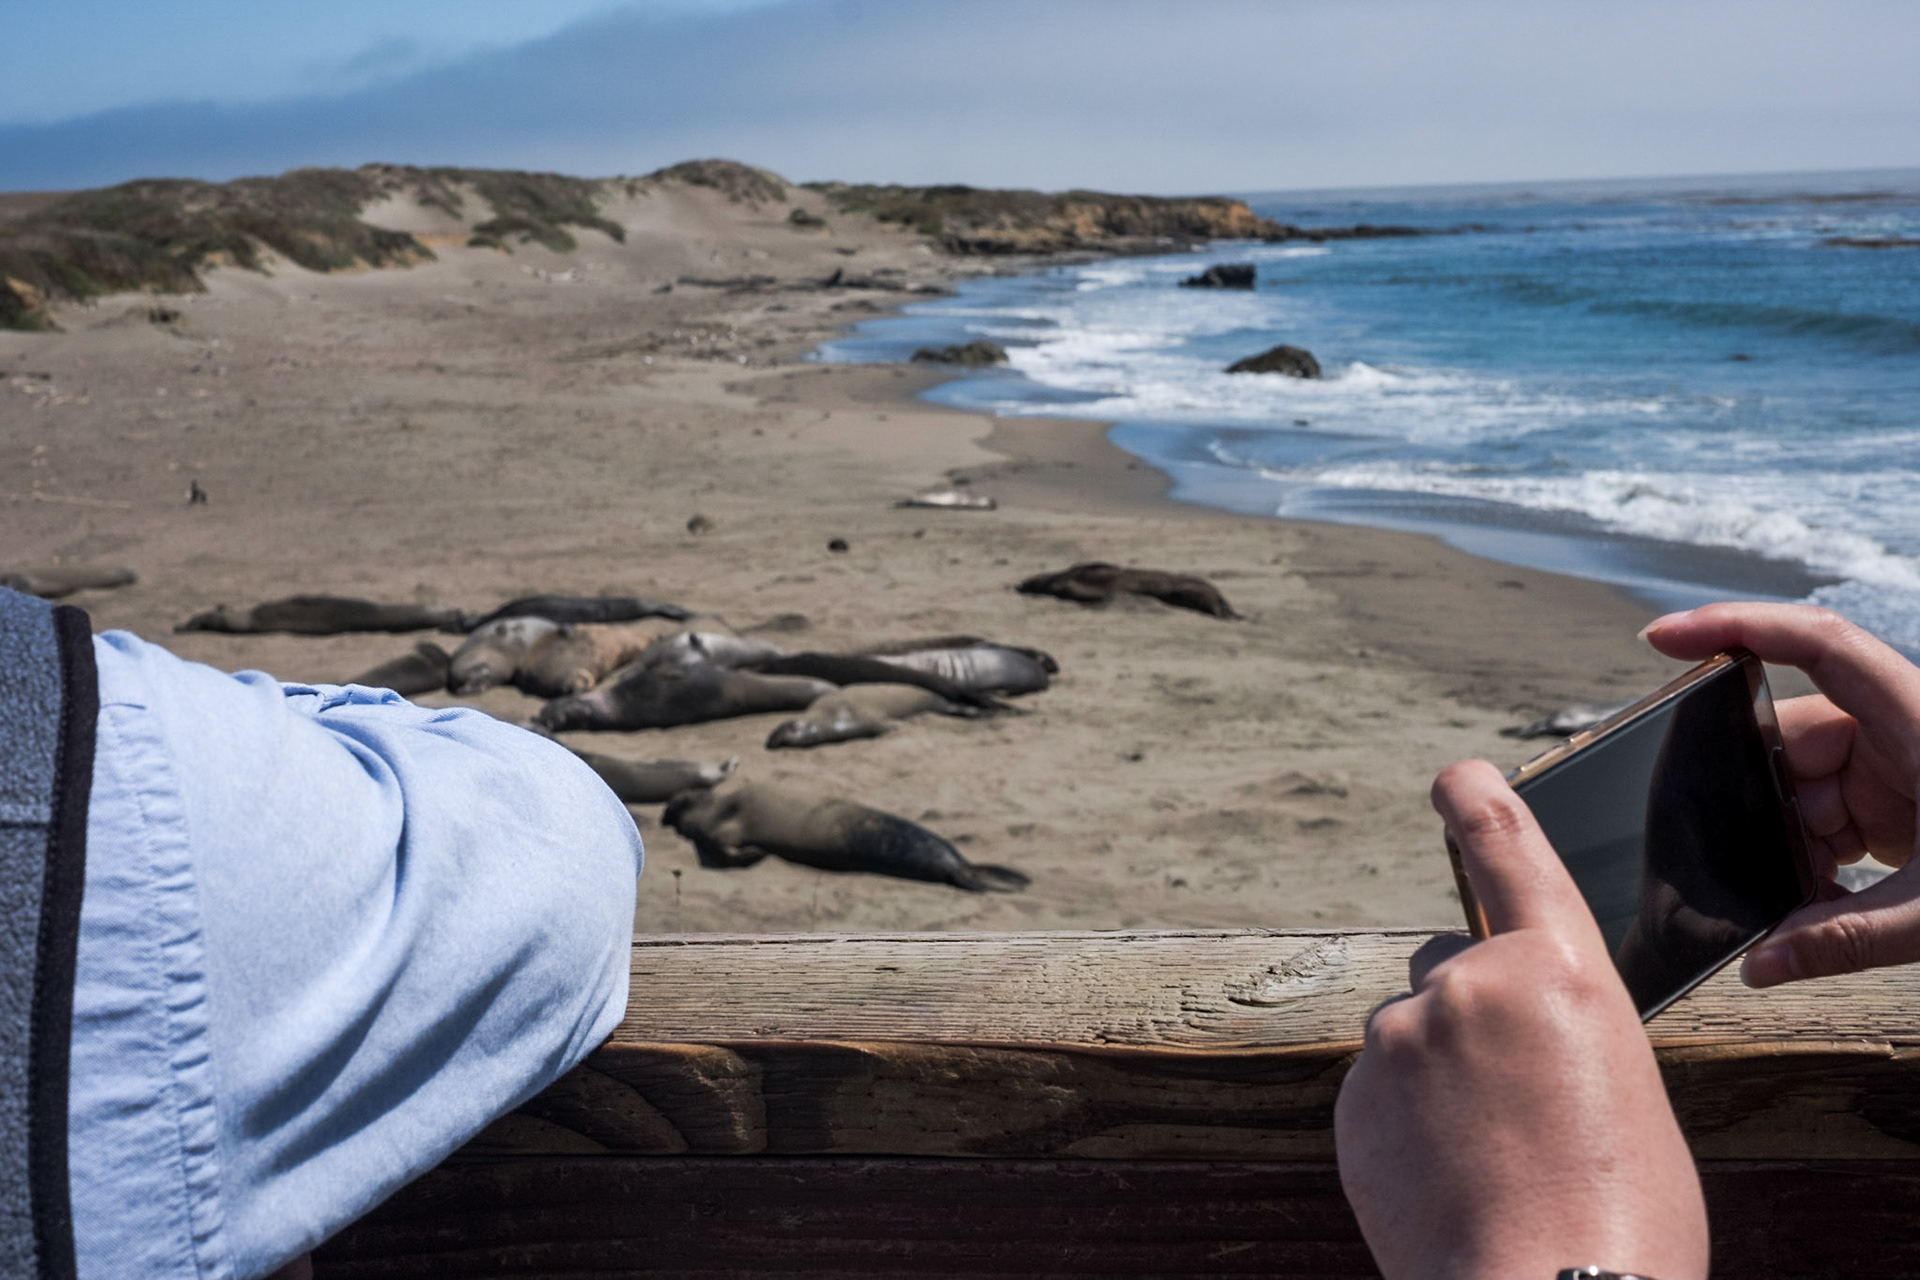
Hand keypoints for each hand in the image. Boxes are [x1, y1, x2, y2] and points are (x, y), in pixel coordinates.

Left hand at [1334, 760, 1707, 1279]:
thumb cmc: (1622, 1211)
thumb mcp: (1621, 1082)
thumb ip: (1553, 1022)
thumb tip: (1507, 1029)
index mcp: (1555, 969)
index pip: (1507, 849)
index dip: (1478, 800)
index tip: (1455, 775)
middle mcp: (1464, 984)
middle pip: (1452, 968)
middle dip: (1474, 1014)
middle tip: (1523, 1102)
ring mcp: (1398, 1040)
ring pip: (1416, 1035)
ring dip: (1442, 1075)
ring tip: (1495, 1156)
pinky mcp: (1354, 1099)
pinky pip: (1383, 1093)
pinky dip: (1408, 1124)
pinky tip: (1453, 1176)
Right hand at [1643, 603, 1919, 985]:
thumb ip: (1844, 937)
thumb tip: (1759, 964)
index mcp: (1919, 719)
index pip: (1815, 644)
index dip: (1735, 627)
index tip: (1662, 636)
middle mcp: (1903, 730)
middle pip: (1792, 737)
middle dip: (1759, 800)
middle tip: (1735, 856)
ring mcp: (1899, 768)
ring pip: (1802, 788)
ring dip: (1788, 843)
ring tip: (1799, 899)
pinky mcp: (1900, 806)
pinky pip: (1828, 819)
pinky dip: (1813, 861)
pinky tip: (1822, 902)